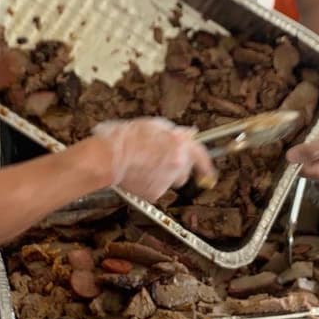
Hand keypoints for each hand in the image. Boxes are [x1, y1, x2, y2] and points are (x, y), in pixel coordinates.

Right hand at [91, 118, 214, 201]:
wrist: (109, 157)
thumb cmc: (126, 138)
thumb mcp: (153, 125)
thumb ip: (174, 131)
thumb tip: (189, 133)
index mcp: (179, 144)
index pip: (201, 155)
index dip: (206, 164)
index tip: (209, 172)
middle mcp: (177, 163)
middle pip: (185, 171)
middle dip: (176, 168)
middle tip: (159, 162)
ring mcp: (167, 180)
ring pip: (169, 181)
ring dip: (161, 176)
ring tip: (142, 166)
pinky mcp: (155, 193)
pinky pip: (156, 189)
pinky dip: (148, 184)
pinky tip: (137, 175)